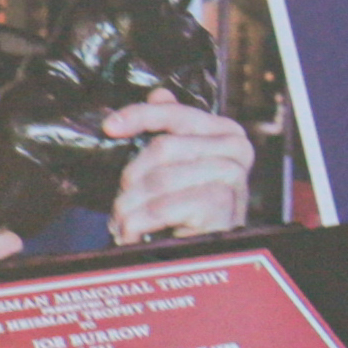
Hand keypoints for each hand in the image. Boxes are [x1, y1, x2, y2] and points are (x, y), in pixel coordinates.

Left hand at [103, 94, 253, 242]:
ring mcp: (232, 177)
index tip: (110, 127)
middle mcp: (237, 150)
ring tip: (124, 222)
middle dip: (132, 178)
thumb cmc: (194, 207)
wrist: (211, 253)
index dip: (139, 116)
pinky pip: (163, 207)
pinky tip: (134, 233)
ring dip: (131, 206)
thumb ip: (175, 127)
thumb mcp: (184, 162)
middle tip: (121, 203)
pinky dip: (139, 223)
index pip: (176, 114)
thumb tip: (160, 94)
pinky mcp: (222, 207)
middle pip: (163, 148)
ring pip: (159, 180)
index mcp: (228, 132)